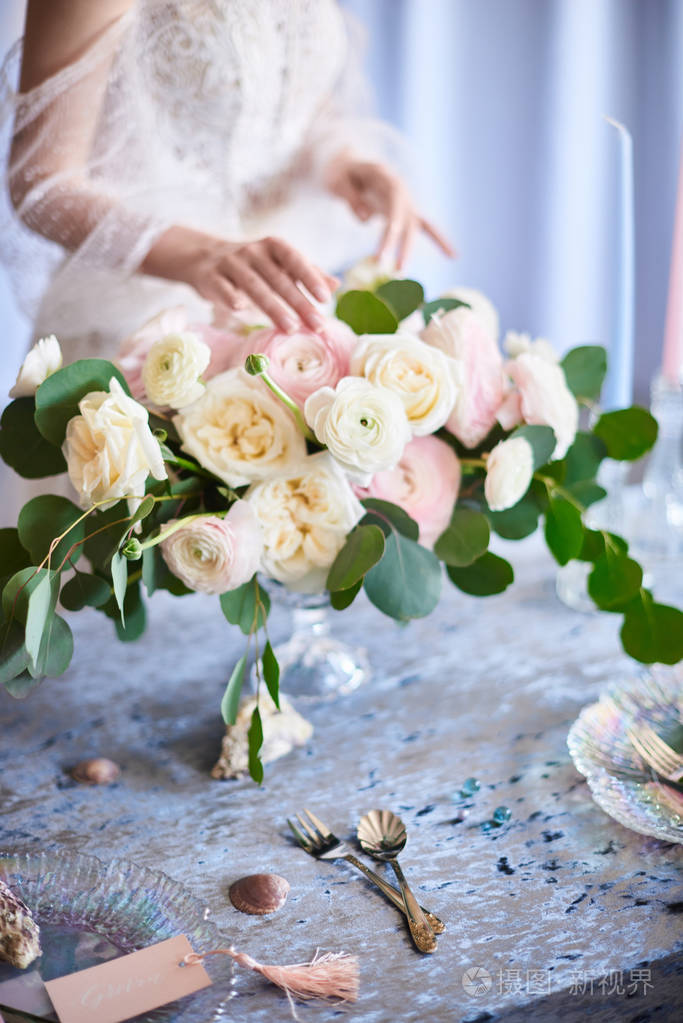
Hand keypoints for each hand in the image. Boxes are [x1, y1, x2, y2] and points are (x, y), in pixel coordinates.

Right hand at [143, 227, 337, 332]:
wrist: (204, 257)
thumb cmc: (252, 265)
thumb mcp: (279, 264)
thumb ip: (307, 273)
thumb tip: (336, 285)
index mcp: (273, 247)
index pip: (295, 260)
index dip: (310, 277)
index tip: (326, 298)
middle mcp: (252, 252)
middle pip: (279, 279)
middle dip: (300, 303)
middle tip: (318, 325)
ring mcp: (230, 264)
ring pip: (254, 287)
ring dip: (273, 308)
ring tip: (291, 328)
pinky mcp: (210, 277)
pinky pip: (223, 289)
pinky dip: (231, 298)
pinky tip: (242, 311)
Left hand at [326, 154, 454, 268]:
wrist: (348, 165)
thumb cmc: (341, 173)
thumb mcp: (338, 180)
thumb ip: (351, 197)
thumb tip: (367, 219)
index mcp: (385, 175)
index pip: (395, 198)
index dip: (395, 218)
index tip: (391, 235)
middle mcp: (400, 188)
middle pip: (407, 218)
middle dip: (403, 244)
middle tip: (396, 268)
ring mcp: (404, 201)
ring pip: (414, 226)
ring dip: (409, 250)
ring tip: (401, 271)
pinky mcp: (405, 211)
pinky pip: (425, 226)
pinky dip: (439, 240)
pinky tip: (453, 256)